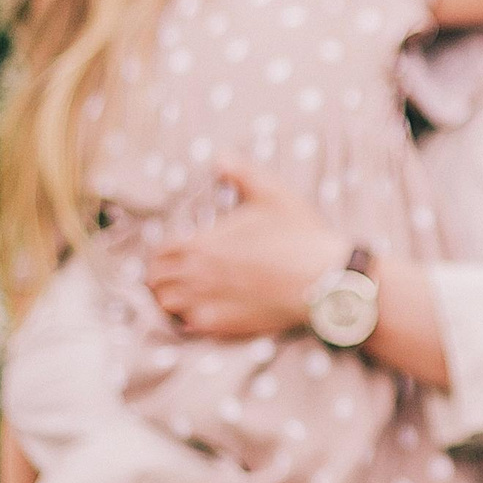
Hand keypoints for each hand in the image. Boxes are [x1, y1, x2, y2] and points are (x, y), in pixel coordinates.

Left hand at [146, 158, 344, 338]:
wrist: (327, 281)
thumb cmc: (301, 236)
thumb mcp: (273, 193)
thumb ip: (241, 172)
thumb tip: (220, 155)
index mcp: (201, 243)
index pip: (159, 252)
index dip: (162, 252)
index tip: (175, 252)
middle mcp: (196, 275)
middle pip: (155, 280)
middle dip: (161, 275)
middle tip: (176, 273)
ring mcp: (208, 303)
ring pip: (166, 305)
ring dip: (170, 297)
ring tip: (184, 293)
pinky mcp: (223, 325)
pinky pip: (188, 326)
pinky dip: (187, 320)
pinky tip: (201, 312)